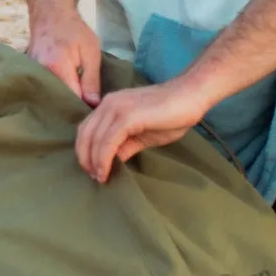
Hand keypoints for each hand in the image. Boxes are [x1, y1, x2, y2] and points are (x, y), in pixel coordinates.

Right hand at [27, 0, 101, 105]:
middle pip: (57, 102)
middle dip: (71, 107)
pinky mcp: (29, 75)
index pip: (71, 100)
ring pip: (49, 97)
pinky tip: (61, 95)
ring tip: (74, 103)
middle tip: (85, 107)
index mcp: (57, 69)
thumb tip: (93, 105)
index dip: (83, 107)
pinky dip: (52, 94)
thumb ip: (92, 80)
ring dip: (61, 101)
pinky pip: (42, 90)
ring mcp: (31, 75)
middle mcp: (40, 74)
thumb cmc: (74, 30)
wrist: (50, 13)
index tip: (93, 110)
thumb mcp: (91, 52)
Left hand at [74, 78, 208, 183]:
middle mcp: (108, 103)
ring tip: (100, 178)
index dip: (85, 151)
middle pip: (84, 134)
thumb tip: (110, 163)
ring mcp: (116, 108)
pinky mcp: (127, 117)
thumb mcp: (141, 135)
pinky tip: (107, 172)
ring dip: (93, 162)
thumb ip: (124, 146)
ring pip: (93, 139)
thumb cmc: (172, 114)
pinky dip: (103, 160)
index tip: (92, 170)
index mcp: (110, 105)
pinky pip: (108, 142)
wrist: (191, 96)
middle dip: (84, 159)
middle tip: (93, 177)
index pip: (86, 129)